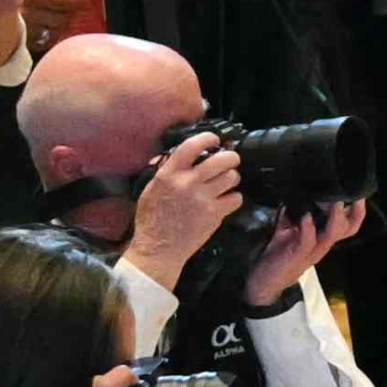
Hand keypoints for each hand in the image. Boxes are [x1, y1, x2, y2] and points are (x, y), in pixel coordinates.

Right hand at [121, 124, 248, 293]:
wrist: (158, 249)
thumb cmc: (152, 219)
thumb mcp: (150, 189)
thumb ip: (164, 170)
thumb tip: (177, 154)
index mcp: (169, 174)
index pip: (192, 145)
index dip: (208, 137)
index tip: (215, 139)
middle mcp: (188, 183)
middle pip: (223, 159)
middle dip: (231, 157)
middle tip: (229, 160)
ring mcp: (204, 199)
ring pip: (232, 177)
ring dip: (232, 177)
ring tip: (225, 182)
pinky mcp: (215, 215)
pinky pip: (236, 198)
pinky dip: (234, 198)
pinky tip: (225, 200)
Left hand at [245, 200, 363, 306]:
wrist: (264, 283)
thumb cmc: (277, 257)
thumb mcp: (287, 232)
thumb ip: (292, 216)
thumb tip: (293, 196)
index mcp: (322, 238)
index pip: (348, 225)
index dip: (357, 210)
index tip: (359, 194)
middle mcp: (322, 245)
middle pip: (348, 230)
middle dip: (355, 212)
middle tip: (353, 196)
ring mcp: (312, 252)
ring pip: (332, 235)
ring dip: (334, 218)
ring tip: (334, 203)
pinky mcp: (297, 256)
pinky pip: (307, 241)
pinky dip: (308, 227)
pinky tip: (306, 216)